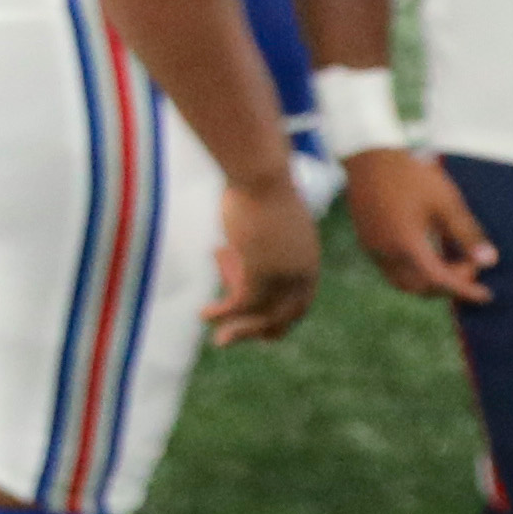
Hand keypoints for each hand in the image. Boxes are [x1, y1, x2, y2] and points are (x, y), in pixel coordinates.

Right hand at [205, 170, 323, 346]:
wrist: (259, 172)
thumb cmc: (259, 181)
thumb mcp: (266, 214)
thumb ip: (262, 234)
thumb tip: (245, 234)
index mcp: (308, 256)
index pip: (302, 298)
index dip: (283, 314)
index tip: (261, 323)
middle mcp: (303, 271)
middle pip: (288, 315)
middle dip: (264, 331)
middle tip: (240, 338)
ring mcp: (284, 275)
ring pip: (264, 317)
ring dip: (240, 332)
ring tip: (219, 341)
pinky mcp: (261, 274)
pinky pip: (239, 305)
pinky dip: (222, 314)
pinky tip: (204, 313)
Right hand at [335, 144, 493, 304]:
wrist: (369, 156)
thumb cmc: (410, 175)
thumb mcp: (445, 201)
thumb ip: (466, 233)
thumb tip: (489, 261)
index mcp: (407, 244)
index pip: (440, 280)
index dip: (464, 290)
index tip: (485, 294)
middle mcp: (386, 253)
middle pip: (420, 288)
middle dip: (447, 285)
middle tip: (469, 265)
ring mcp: (373, 249)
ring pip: (403, 282)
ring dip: (429, 280)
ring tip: (450, 260)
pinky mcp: (368, 242)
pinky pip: (392, 269)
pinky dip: (414, 270)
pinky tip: (429, 250)